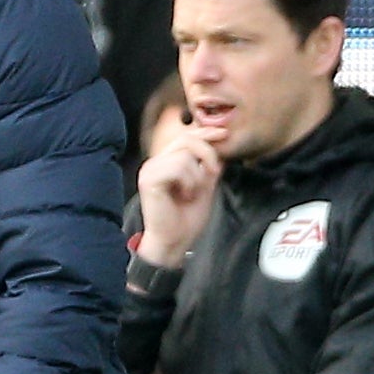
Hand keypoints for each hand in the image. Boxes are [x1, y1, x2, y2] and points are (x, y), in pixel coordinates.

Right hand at [133, 129, 222, 266]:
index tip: (223, 134)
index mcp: (166, 163)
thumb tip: (219, 147)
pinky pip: (178, 167)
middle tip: (214, 174)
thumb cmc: (184, 219)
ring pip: (184, 154)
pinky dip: (189, 181)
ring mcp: (150, 170)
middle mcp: (155, 163)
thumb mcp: (204, 186)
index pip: (186, 137)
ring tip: (193, 192)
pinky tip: (185, 195)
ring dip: (197, 175)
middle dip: (208, 153)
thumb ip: (208, 166)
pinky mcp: (149, 180)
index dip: (205, 132)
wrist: (173, 241)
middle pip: (186, 139)